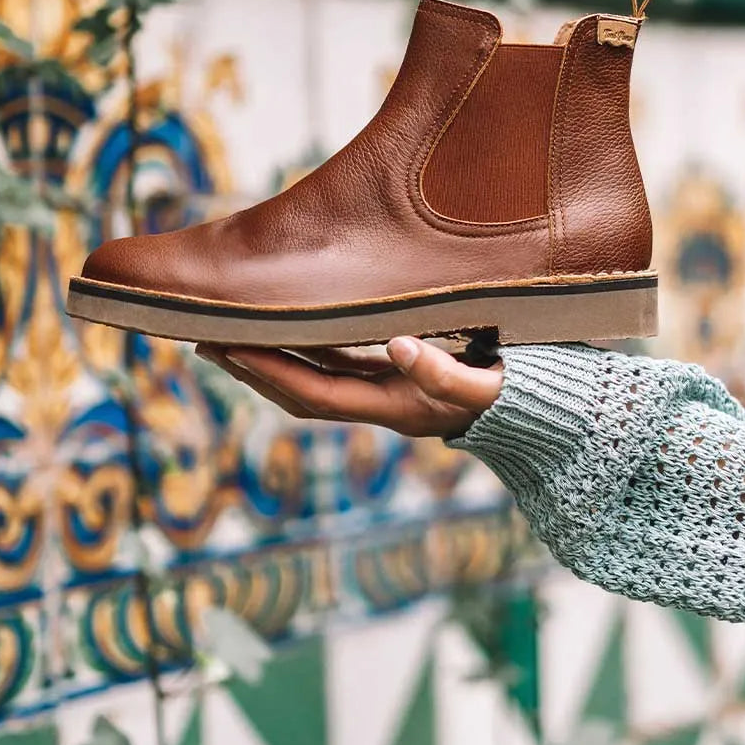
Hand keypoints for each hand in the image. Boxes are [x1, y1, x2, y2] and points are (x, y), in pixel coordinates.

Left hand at [196, 336, 502, 438]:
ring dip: (270, 362)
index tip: (231, 347)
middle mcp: (380, 405)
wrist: (539, 415)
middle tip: (206, 338)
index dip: (270, 372)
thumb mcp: (485, 385)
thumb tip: (399, 347)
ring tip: (231, 335)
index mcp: (393, 409)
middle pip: (299, 394)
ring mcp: (385, 395)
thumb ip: (445, 371)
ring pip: (312, 381)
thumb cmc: (514, 396)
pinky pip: (336, 367)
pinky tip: (289, 328)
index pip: (314, 393)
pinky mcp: (394, 380)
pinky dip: (304, 352)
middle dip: (252, 369)